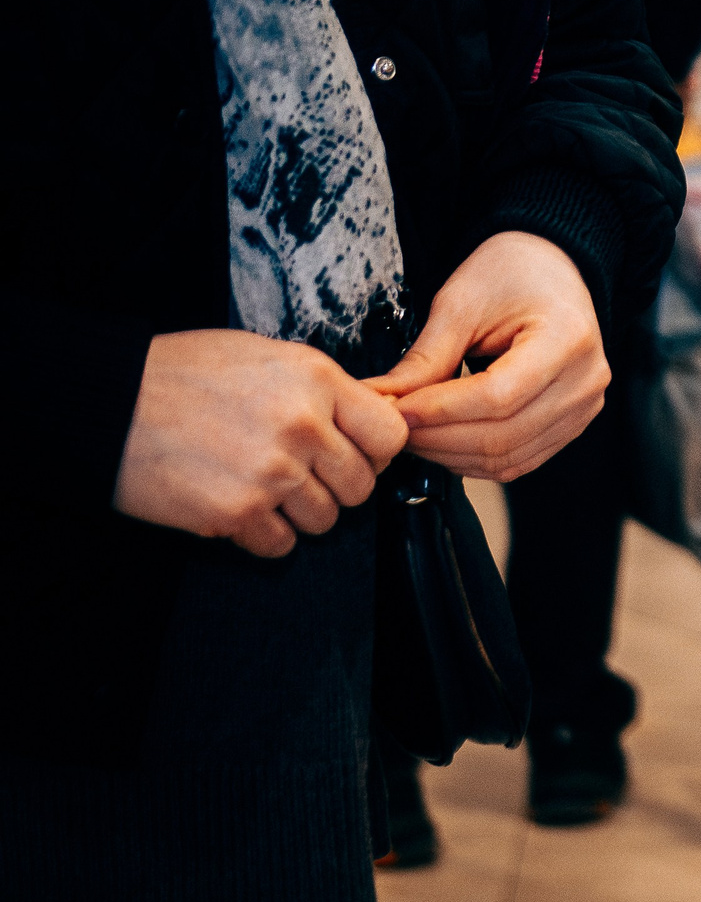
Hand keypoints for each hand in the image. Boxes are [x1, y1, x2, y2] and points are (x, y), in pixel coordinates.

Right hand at [114, 330, 410, 557]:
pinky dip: (263, 535)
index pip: (390, 434)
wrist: (108, 401)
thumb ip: (322, 388)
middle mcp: (303, 426)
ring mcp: (271, 472)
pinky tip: (239, 506)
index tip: (355, 453)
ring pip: (325, 519)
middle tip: (299, 474)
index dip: (375, 451)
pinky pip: (281, 545)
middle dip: (335, 485)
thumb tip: (366, 420)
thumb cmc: (180, 374)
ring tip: (262, 486)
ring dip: (298, 512)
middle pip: (361, 485)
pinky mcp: (236, 512)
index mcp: (316, 379)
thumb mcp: (265, 357)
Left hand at [365, 231, 606, 481]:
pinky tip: (444, 442)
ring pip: (509, 459)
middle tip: (395, 427)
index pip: (498, 396)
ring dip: (452, 455)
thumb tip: (381, 400)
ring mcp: (584, 407)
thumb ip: (426, 358)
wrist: (551, 269)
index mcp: (567, 338)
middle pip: (504, 435)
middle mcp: (585, 379)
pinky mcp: (573, 424)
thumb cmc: (511, 273)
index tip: (397, 409)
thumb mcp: (461, 302)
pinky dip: (475, 460)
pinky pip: (520, 460)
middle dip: (438, 439)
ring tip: (414, 434)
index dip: (441, 410)